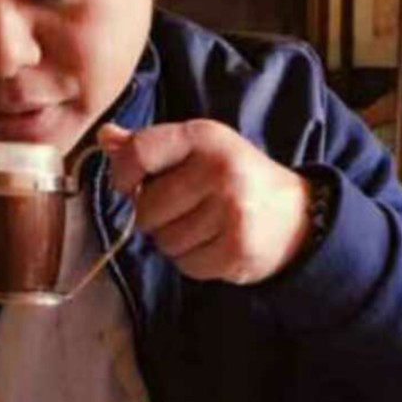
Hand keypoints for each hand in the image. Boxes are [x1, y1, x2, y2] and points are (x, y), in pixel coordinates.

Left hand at [98, 120, 310, 284]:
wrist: (297, 215)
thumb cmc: (235, 177)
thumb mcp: (198, 150)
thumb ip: (150, 145)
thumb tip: (104, 137)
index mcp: (204, 136)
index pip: (139, 151)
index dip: (123, 174)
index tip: (130, 184)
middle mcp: (219, 169)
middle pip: (147, 207)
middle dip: (155, 215)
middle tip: (183, 209)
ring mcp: (232, 210)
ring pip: (164, 241)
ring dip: (174, 241)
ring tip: (203, 227)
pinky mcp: (238, 248)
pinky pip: (186, 265)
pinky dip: (193, 262)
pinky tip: (214, 245)